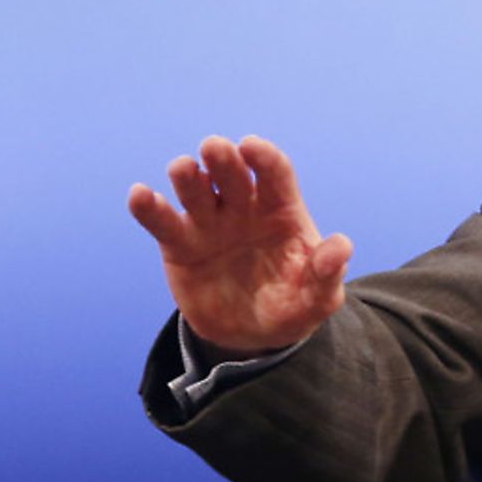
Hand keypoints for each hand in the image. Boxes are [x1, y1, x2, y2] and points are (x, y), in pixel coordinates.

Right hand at [127, 135, 350, 354]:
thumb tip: (341, 246)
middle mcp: (244, 208)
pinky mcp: (180, 244)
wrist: (249, 335)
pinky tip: (140, 195)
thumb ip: (328, 273)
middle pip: (233, 176)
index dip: (265, 158)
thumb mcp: (317, 298)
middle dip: (224, 159)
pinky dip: (150, 208)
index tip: (252, 146)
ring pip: (197, 191)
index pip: (275, 175)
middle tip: (215, 147)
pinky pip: (163, 223)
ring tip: (182, 167)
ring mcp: (210, 223)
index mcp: (282, 210)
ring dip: (189, 176)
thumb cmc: (290, 307)